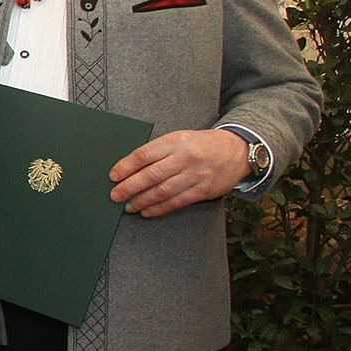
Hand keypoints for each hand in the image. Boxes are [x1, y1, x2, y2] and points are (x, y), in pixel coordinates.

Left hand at [110, 129, 252, 217]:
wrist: (237, 150)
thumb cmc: (201, 145)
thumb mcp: (179, 139)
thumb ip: (158, 151)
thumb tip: (129, 168)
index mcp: (175, 142)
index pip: (144, 155)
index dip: (126, 167)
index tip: (113, 176)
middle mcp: (185, 158)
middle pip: (151, 175)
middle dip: (129, 187)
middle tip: (115, 195)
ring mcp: (195, 175)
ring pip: (163, 191)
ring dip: (142, 201)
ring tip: (128, 206)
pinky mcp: (204, 190)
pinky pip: (177, 202)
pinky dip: (160, 208)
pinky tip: (147, 211)